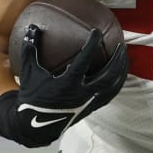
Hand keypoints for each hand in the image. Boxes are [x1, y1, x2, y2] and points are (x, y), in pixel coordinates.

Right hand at [0, 26, 127, 147]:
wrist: (35, 125)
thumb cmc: (31, 96)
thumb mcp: (28, 72)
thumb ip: (30, 49)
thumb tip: (33, 27)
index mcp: (67, 83)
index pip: (84, 60)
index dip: (92, 44)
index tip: (97, 32)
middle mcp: (82, 93)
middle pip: (107, 74)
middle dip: (116, 59)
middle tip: (121, 45)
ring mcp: (88, 102)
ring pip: (112, 86)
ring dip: (121, 71)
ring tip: (124, 57)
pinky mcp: (91, 108)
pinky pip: (110, 95)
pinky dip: (117, 83)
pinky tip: (119, 74)